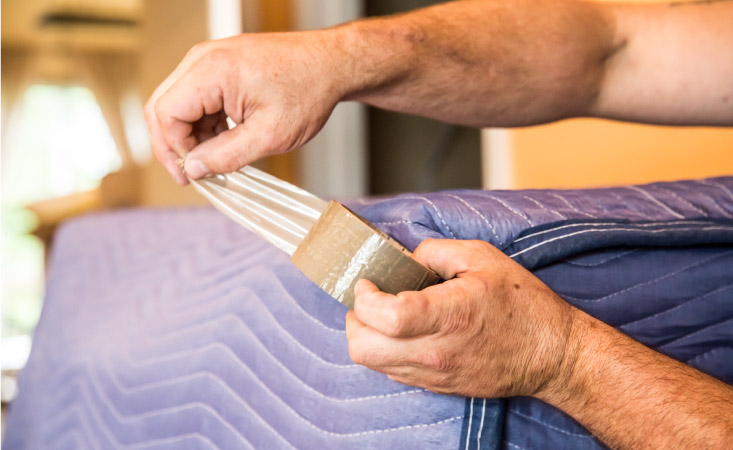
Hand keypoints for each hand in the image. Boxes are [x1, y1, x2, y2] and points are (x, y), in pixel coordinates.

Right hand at [144, 31, 346, 184]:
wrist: (331, 64)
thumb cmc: (309, 92)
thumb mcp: (270, 135)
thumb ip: (227, 156)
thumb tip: (193, 170)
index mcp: (213, 70)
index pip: (166, 114)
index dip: (175, 150)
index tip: (193, 176)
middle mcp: (204, 58)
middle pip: (163, 107)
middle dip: (175, 145)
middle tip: (193, 175)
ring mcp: (209, 58)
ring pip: (177, 103)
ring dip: (190, 135)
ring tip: (216, 160)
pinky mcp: (218, 65)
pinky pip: (195, 96)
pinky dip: (203, 123)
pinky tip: (223, 141)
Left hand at [345, 239, 578, 397]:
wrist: (551, 356)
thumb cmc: (523, 305)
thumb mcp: (483, 258)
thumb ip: (435, 251)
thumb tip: (406, 259)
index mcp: (448, 315)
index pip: (384, 317)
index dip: (364, 298)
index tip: (368, 283)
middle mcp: (435, 351)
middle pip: (363, 348)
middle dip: (355, 320)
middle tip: (368, 300)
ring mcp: (434, 374)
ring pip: (373, 364)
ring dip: (367, 336)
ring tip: (384, 314)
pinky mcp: (437, 386)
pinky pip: (393, 372)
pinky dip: (386, 351)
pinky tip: (404, 333)